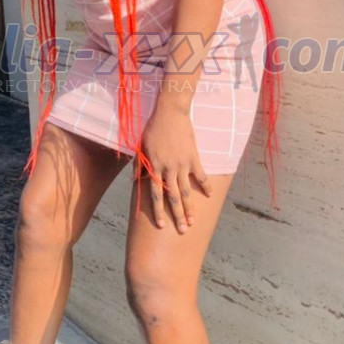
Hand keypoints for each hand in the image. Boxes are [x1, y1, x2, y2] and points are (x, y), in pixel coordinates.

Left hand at [140, 102, 212, 231]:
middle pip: (173, 197)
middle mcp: (168, 168)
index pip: (156, 194)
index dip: (159, 211)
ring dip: (190, 207)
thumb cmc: (153, 128)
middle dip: (178, 216)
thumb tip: (134, 181)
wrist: (170, 112)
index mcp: (154, 167)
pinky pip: (201, 175)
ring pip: (187, 190)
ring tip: (193, 221)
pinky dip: (205, 186)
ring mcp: (182, 164)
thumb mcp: (142, 146)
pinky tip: (209, 196)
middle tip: (182, 230)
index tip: (162, 225)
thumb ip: (139, 165)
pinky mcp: (193, 157)